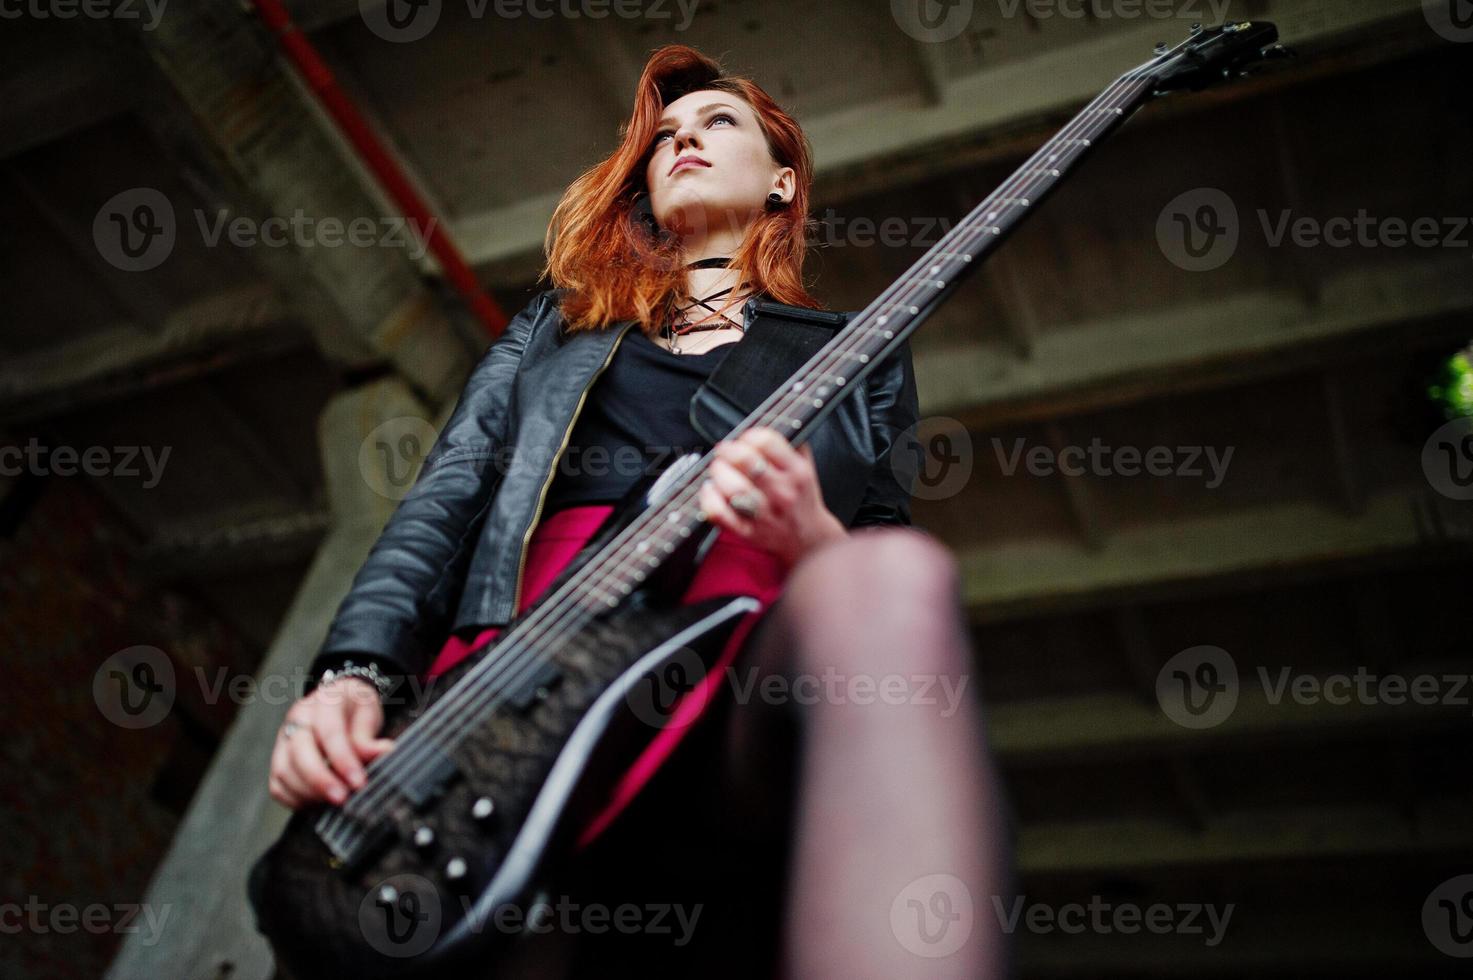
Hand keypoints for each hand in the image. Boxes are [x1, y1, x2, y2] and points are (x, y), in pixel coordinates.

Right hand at [268, 678, 395, 809]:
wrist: (338, 701)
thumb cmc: (354, 709)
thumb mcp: (369, 712)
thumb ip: (369, 736)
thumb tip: (383, 752)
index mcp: (324, 701)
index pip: (329, 731)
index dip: (343, 759)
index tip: (358, 782)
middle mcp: (298, 719)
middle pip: (299, 752)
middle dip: (320, 780)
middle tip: (342, 799)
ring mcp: (284, 739)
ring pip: (284, 771)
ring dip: (309, 793)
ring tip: (334, 803)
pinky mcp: (279, 758)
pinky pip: (278, 785)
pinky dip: (296, 800)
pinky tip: (318, 804)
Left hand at [697, 427, 847, 568]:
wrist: (809, 539)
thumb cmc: (802, 499)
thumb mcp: (807, 467)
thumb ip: (791, 444)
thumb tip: (768, 421)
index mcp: (797, 472)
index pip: (767, 441)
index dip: (748, 435)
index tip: (743, 439)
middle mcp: (782, 492)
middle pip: (746, 461)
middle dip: (728, 450)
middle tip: (724, 451)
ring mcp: (765, 514)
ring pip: (733, 487)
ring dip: (719, 472)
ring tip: (718, 469)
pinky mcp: (749, 531)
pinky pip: (721, 514)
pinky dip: (710, 499)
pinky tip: (710, 489)